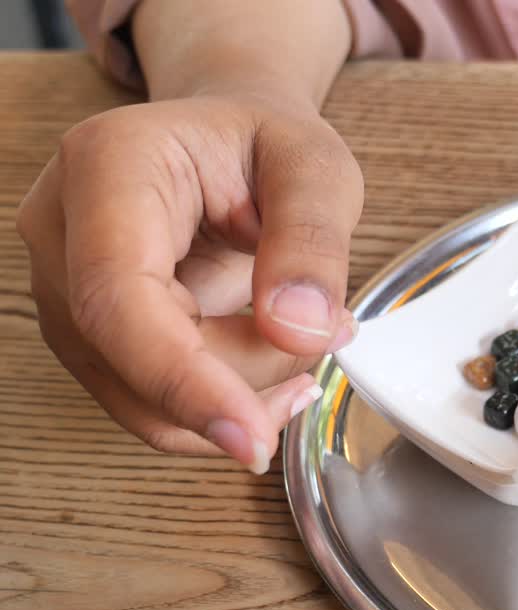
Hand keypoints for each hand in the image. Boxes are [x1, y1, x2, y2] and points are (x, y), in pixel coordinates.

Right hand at [18, 93, 363, 471]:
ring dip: (237, 396)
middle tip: (332, 339)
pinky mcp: (92, 329)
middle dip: (241, 379)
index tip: (251, 436)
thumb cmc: (266, 144)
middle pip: (129, 354)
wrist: (231, 143)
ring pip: (136, 393)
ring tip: (313, 345)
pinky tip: (278, 369)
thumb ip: (313, 240)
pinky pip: (147, 398)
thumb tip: (296, 329)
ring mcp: (65, 285)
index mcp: (109, 166)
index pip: (119, 296)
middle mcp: (62, 228)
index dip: (181, 378)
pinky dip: (220, 402)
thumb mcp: (318, 169)